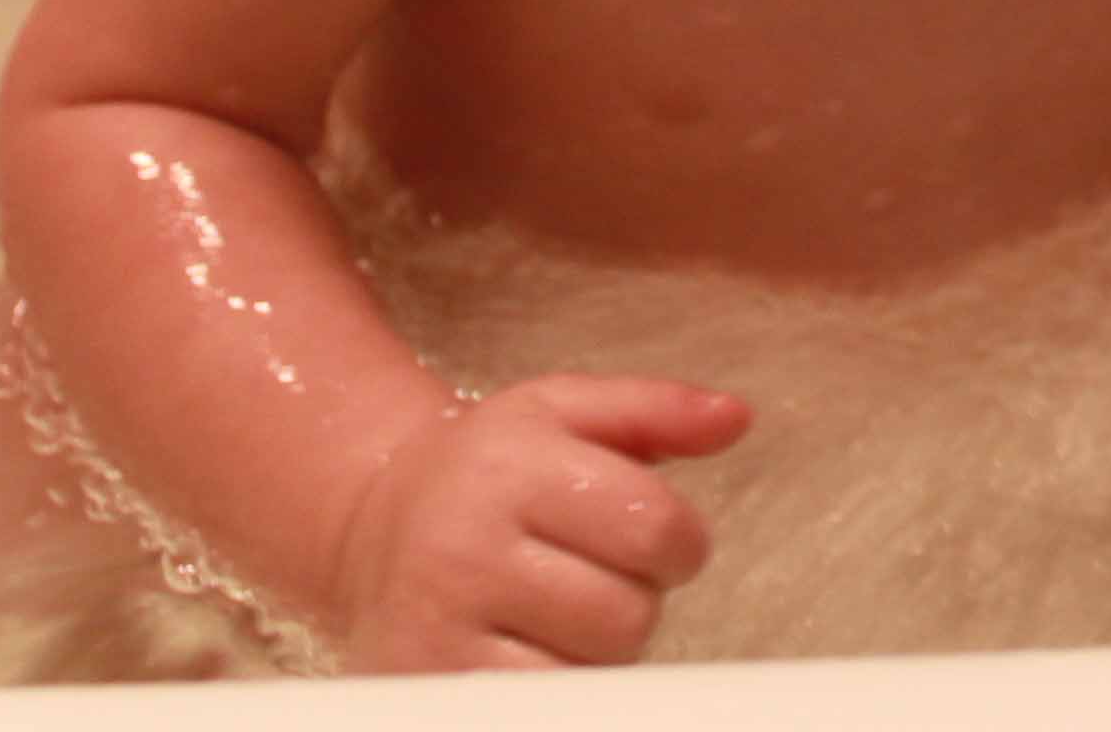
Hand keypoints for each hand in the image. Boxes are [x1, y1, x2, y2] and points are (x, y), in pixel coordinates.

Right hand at [328, 373, 748, 672]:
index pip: (654, 528)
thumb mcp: (563, 411)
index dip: (679, 541)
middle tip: (589, 573)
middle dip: (633, 597)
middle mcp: (463, 552)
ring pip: (592, 674)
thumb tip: (735, 417)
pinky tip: (528, 651)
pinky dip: (558, 686)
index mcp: (508, 471)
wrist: (375, 531)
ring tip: (554, 610)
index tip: (652, 537)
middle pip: (628, 615)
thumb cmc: (491, 473)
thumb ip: (655, 408)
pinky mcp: (428, 688)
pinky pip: (545, 710)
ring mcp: (439, 634)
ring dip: (595, 651)